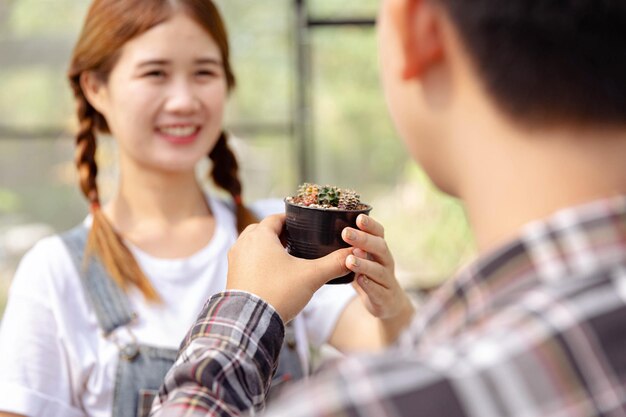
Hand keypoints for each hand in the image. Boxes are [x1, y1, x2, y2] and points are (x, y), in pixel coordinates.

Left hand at [227, 214, 352, 322]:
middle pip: (263, 230)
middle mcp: (243, 243)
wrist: (250, 322)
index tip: (304, 225)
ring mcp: (235, 260)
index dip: (292, 220)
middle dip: (279, 233)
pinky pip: (246, 261)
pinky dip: (258, 262)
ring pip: (253, 245)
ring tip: (286, 257)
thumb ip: (334, 263)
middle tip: (297, 240)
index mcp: (260, 235)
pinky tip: (273, 274)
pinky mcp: (232, 276)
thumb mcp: (311, 276)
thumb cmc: (278, 293)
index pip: (277, 218)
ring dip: (267, 248)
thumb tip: (353, 255)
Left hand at [342, 214, 413, 321]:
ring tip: (349, 260)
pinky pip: (378, 291)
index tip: (358, 217)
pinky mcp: (385, 298)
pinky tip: (359, 280)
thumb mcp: (360, 258)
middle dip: (364, 240)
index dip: (370, 224)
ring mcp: (387, 280)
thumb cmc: (368, 275)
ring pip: (379, 270)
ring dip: (364, 264)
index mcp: (379, 249)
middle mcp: (386, 261)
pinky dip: (369, 285)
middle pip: (379, 247)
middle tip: (346, 233)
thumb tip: (321, 229)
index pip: (378, 232)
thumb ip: (346, 247)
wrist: (388, 303)